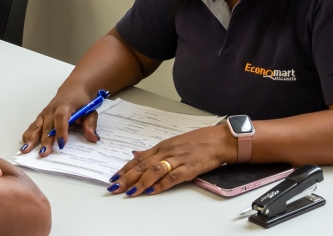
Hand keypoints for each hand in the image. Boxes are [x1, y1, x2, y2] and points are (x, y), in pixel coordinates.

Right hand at [19, 85, 99, 156]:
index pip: (61, 117)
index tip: (62, 143)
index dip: (61, 130)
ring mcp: (45, 113)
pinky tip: (25, 143)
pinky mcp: (41, 116)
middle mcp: (52, 109)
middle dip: (45, 140)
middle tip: (44, 153)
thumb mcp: (90, 111)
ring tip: (26, 150)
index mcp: (65, 106)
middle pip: (47, 125)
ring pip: (37, 125)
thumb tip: (93, 138)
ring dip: (31, 138)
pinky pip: (33, 125)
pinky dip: (28, 134)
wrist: (73, 89)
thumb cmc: (81, 102)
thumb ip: (90, 124)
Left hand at [107, 124, 236, 196]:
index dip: (125, 169)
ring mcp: (178, 159)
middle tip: (115, 187)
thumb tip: (135, 154)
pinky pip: (173, 177)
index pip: (139, 159)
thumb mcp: (172, 143)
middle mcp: (167, 152)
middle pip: (143, 166)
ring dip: (141, 182)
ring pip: (155, 170)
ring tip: (130, 191)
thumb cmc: (197, 141)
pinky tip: (152, 190)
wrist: (218, 140)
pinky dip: (162, 184)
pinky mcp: (190, 167)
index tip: (114, 177)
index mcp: (162, 146)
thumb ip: (154, 152)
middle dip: (127, 177)